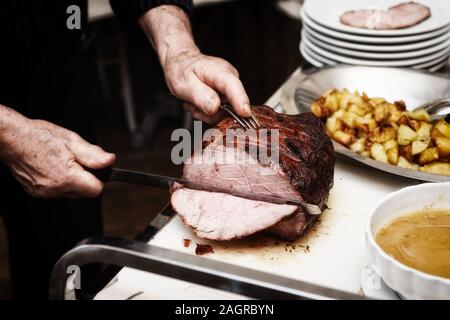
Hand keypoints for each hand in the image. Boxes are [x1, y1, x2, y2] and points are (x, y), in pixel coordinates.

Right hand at [0, 117, 114, 198]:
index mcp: (67, 177)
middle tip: (75, 160)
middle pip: (84, 192)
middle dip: (85, 178)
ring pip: (71, 192)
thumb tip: (110, 161)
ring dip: (72, 180)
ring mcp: (45, 193)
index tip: (94, 168)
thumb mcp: (72, 140)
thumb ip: (93, 154)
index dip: (98, 178)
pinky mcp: (37, 193)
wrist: (13, 139)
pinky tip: (52, 167)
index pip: (96, 190)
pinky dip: (59, 182)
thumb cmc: (40, 137)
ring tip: (61, 162)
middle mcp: (55, 189)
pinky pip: (57, 191)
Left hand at [164, 50, 250, 123]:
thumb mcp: (184, 84)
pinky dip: (207, 110)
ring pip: (224, 111)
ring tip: (193, 102)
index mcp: (220, 72)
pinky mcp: (227, 94)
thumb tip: (215, 108)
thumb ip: (200, 96)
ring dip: (206, 112)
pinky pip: (221, 110)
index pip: (234, 87)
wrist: (180, 62)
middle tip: (192, 105)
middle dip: (210, 112)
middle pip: (230, 105)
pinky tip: (197, 102)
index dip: (240, 101)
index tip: (245, 113)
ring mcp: (229, 87)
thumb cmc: (182, 69)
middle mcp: (230, 78)